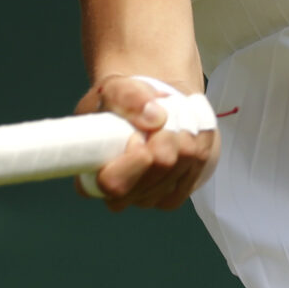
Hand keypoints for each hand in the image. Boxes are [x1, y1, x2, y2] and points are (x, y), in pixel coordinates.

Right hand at [74, 75, 219, 212]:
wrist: (147, 110)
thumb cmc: (123, 105)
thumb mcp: (116, 89)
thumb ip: (127, 97)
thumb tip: (155, 117)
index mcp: (90, 177)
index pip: (113, 183)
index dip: (134, 158)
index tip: (138, 134)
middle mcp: (119, 196)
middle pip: (159, 167)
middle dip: (165, 132)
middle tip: (160, 112)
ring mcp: (148, 198)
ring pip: (182, 163)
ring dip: (182, 130)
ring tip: (171, 115)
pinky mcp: (174, 194)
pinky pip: (198, 163)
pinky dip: (198, 137)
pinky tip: (185, 127)